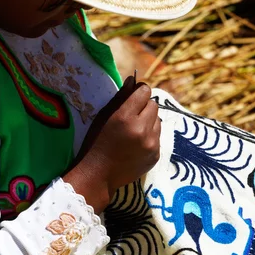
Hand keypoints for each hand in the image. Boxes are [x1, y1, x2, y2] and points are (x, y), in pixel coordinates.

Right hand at [64, 76, 160, 212]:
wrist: (99, 174)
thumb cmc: (96, 142)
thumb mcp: (103, 116)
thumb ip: (120, 97)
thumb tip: (133, 79)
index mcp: (125, 117)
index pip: (144, 91)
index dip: (139, 91)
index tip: (134, 96)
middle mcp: (141, 129)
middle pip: (154, 104)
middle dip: (144, 106)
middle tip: (132, 115)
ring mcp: (151, 144)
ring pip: (158, 120)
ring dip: (149, 121)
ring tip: (134, 130)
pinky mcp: (156, 155)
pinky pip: (158, 136)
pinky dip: (150, 136)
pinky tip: (136, 143)